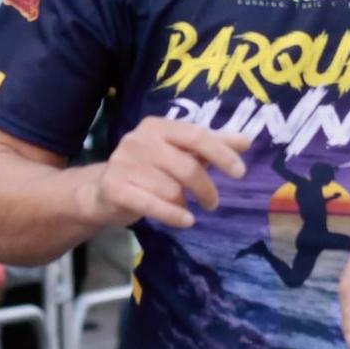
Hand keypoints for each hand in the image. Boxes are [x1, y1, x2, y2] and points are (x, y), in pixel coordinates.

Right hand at [76, 119, 249, 228]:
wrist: (103, 191)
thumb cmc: (149, 169)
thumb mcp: (179, 153)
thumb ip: (211, 145)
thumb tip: (246, 141)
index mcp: (157, 126)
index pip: (196, 135)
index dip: (221, 154)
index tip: (240, 173)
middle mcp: (139, 140)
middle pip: (187, 166)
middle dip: (206, 188)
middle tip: (213, 203)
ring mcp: (124, 163)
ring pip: (171, 189)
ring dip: (185, 203)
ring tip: (184, 207)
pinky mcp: (115, 188)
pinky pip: (153, 205)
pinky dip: (174, 215)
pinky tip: (186, 221)